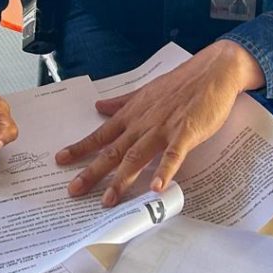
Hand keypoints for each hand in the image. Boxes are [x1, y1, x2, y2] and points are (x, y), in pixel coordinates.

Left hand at [55, 39, 264, 206]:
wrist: (211, 72)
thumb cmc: (180, 84)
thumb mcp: (144, 92)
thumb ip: (121, 103)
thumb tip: (99, 107)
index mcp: (132, 114)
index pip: (102, 134)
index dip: (81, 147)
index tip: (61, 159)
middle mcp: (142, 123)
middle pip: (113, 151)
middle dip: (93, 172)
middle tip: (74, 190)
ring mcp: (163, 128)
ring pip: (138, 156)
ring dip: (122, 179)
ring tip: (109, 200)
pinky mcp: (185, 133)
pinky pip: (173, 155)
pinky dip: (164, 171)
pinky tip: (156, 189)